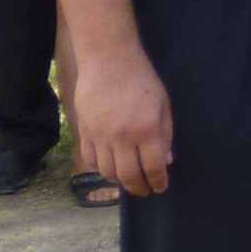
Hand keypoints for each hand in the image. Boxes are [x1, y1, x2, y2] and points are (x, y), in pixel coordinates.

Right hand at [78, 42, 174, 196]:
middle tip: (144, 191)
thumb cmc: (142, 79)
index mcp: (147, 128)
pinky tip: (109, 168)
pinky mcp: (84, 131)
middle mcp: (123, 136)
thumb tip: (166, 161)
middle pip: (129, 176)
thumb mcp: (163, 104)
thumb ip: (165, 134)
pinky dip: (100, 170)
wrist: (109, 60)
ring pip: (107, 172)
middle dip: (139, 188)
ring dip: (119, 181)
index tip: (160, 188)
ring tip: (128, 180)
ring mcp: (100, 135)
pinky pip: (90, 161)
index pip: (153, 167)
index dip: (158, 182)